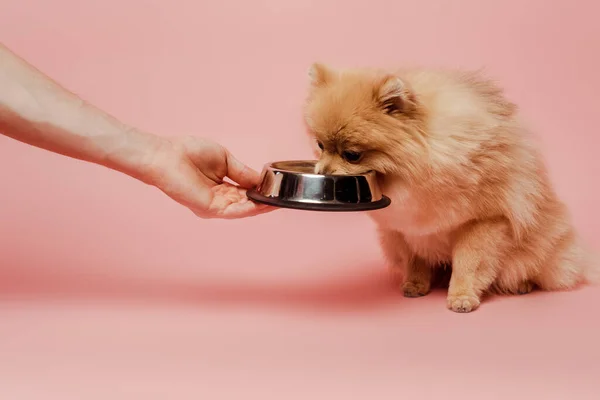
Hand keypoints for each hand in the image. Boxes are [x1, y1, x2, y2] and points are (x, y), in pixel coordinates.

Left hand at [142, 135, 274, 218]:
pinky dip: (251, 208)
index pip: (246, 194)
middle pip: (248, 205)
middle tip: (284, 197)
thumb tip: (261, 180)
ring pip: (244, 210)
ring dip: (262, 206)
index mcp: (222, 188)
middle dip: (266, 202)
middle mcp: (219, 200)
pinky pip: (235, 211)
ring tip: (279, 201)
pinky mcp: (210, 209)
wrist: (167, 156)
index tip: (278, 189)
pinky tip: (264, 203)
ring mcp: (215, 206)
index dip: (262, 192)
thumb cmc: (189, 153)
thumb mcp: (226, 160)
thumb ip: (243, 172)